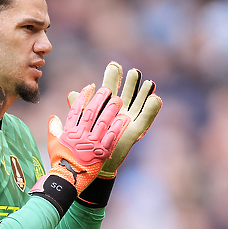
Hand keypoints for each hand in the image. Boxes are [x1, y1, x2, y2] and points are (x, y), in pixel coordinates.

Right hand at [33, 84, 128, 194]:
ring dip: (111, 110)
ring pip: (102, 123)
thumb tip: (53, 117)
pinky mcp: (101, 153)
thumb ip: (53, 129)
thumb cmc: (59, 163)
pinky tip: (124, 119)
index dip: (83, 97)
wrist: (66, 181)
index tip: (90, 87)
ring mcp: (91, 144)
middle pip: (91, 113)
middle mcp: (80, 136)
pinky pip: (111, 138)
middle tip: (108, 89)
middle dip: (100, 99)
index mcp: (69, 132)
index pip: (76, 110)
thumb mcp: (53, 144)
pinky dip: (117, 128)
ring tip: (118, 101)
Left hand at [68, 61, 161, 178]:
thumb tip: (71, 93)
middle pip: (127, 93)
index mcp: (105, 108)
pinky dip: (151, 109)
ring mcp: (128, 121)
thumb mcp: (78, 124)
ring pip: (138, 104)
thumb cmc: (83, 144)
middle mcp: (119, 112)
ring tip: (148, 82)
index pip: (110, 89)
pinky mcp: (135, 131)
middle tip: (134, 71)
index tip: (114, 65)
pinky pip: (144, 119)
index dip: (112, 78)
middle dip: (130, 83)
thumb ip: (77, 108)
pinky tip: (155, 98)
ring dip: (143, 93)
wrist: (90, 163)